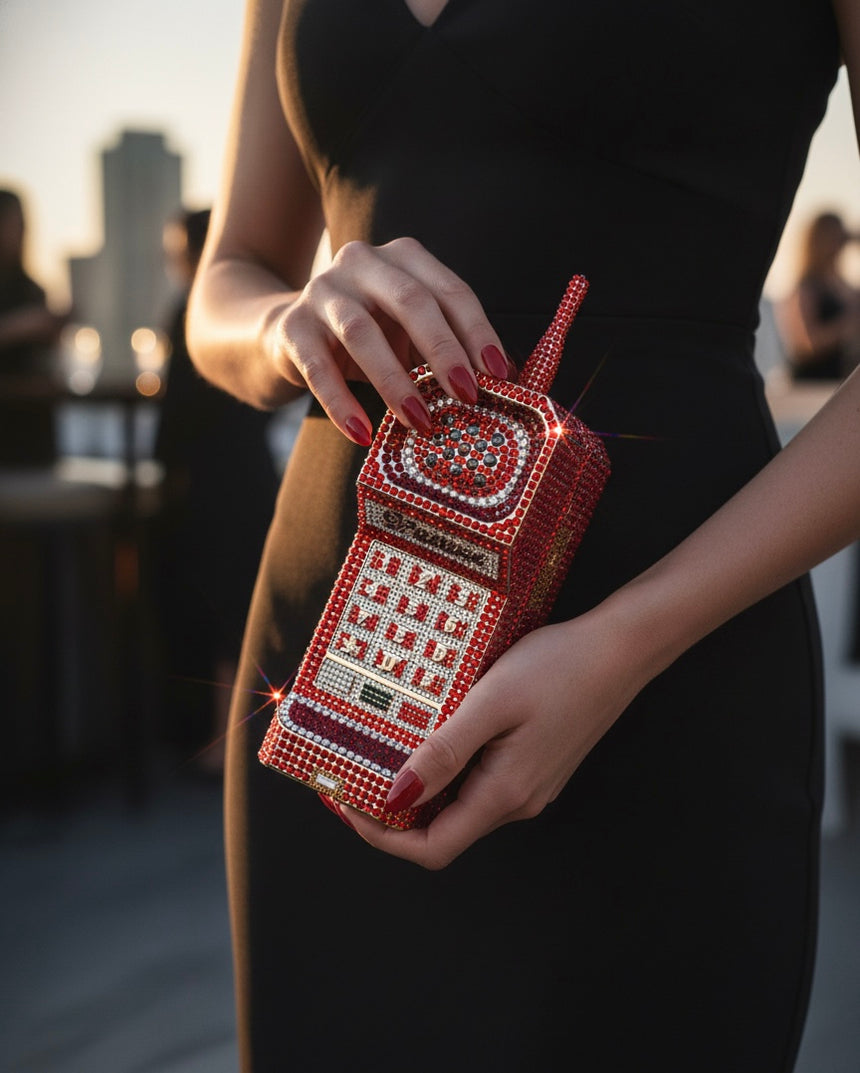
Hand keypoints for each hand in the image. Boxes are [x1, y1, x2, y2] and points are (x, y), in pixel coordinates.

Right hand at [270, 237, 510, 444]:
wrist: (288, 335)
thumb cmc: (370, 336)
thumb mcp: (410, 332)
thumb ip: (448, 346)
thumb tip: (505, 382)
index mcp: (404, 257)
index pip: (450, 291)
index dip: (478, 332)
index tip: (500, 375)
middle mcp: (362, 262)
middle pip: (411, 302)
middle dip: (445, 352)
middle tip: (467, 397)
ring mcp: (323, 291)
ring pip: (363, 332)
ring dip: (396, 382)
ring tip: (421, 422)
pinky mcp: (292, 327)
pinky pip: (319, 368)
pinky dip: (342, 404)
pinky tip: (362, 433)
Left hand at [339, 607, 646, 868]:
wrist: (620, 649)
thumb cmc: (558, 668)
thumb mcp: (490, 703)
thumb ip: (443, 753)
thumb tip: (394, 797)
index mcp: (505, 793)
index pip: (432, 847)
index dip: (382, 835)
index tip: (347, 801)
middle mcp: (518, 801)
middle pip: (442, 830)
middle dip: (391, 810)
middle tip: (354, 770)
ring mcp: (529, 785)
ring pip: (459, 804)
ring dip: (418, 786)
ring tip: (384, 747)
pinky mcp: (534, 765)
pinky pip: (479, 781)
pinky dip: (446, 768)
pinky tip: (433, 732)